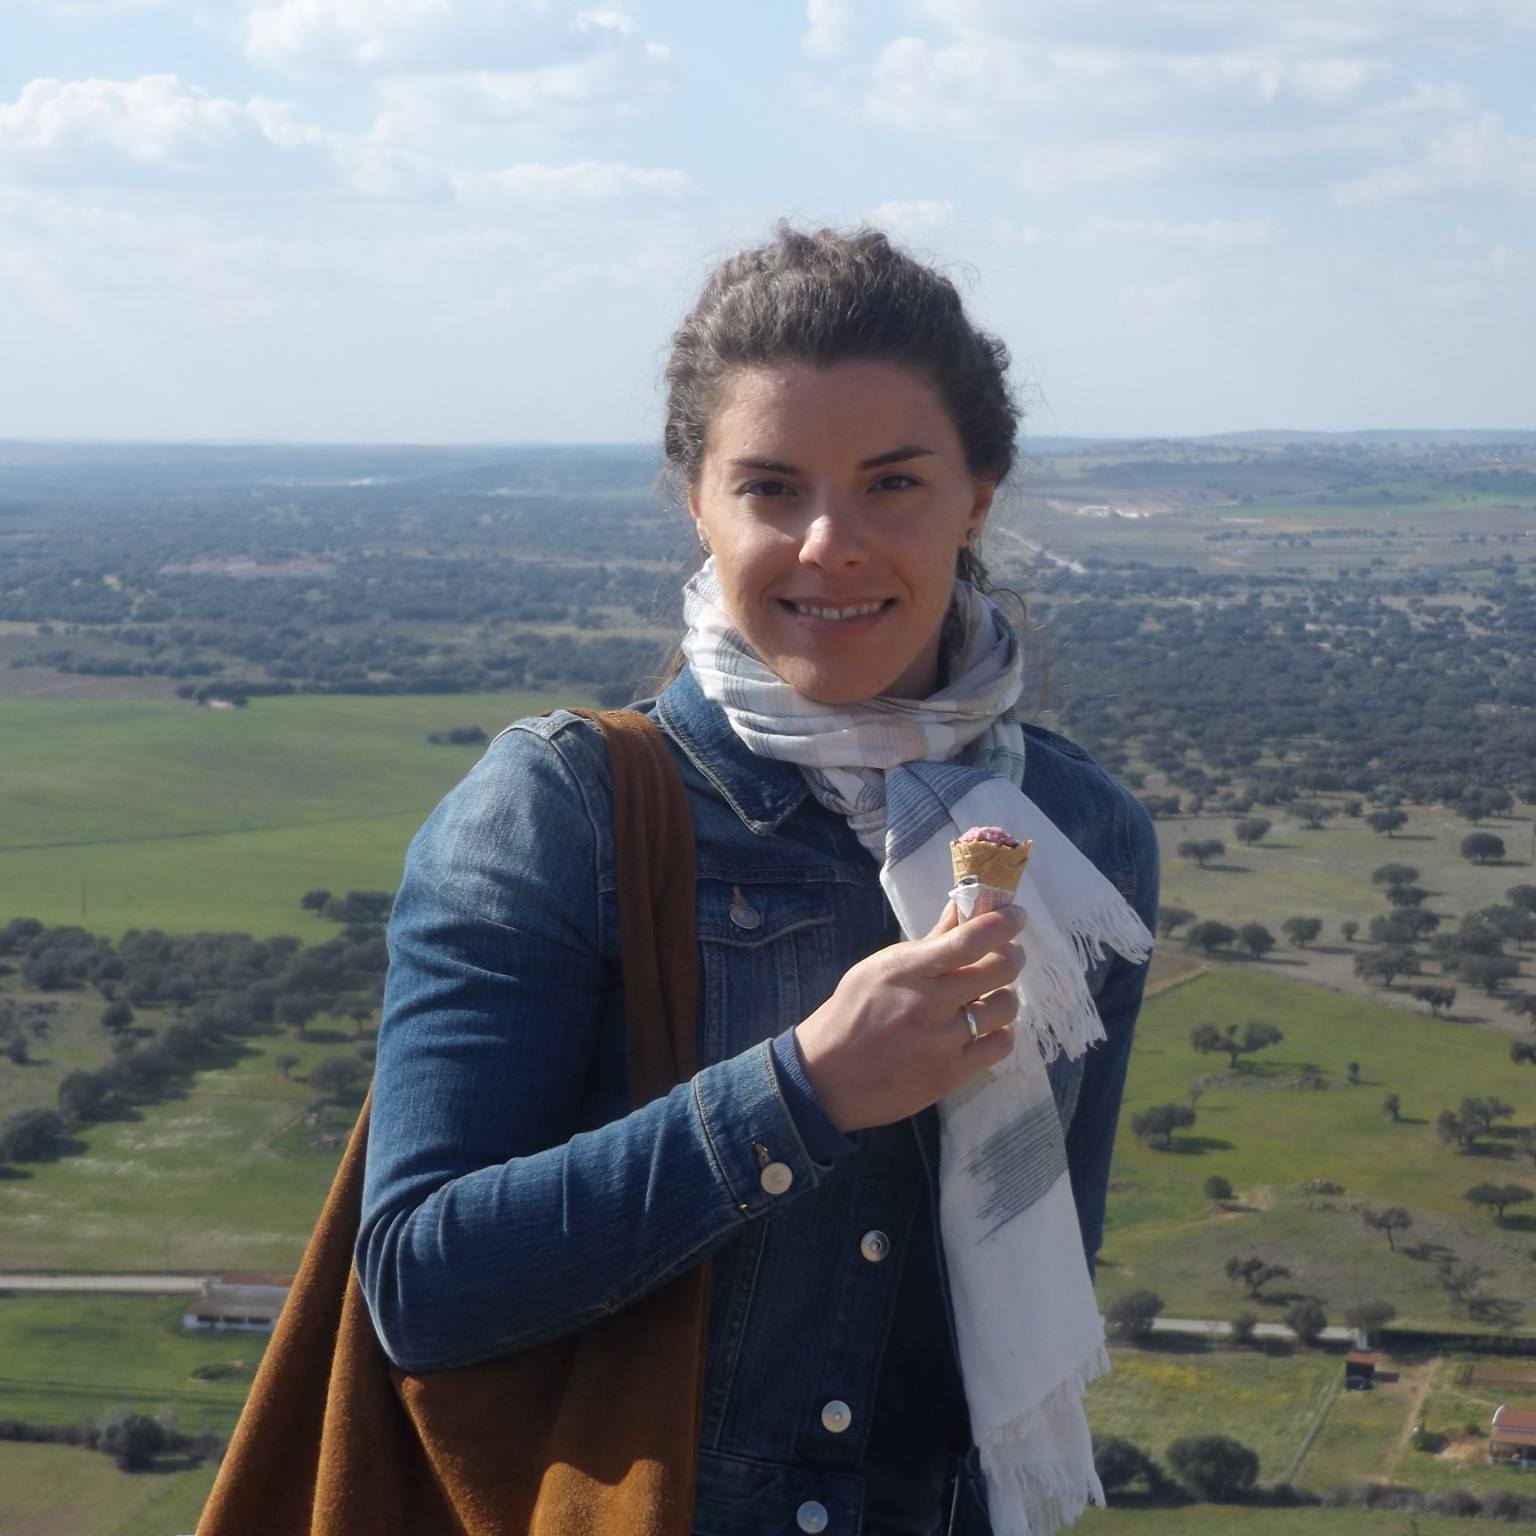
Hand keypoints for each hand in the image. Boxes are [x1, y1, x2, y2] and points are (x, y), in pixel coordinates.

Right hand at [792, 901, 1023, 1133]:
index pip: (969, 939)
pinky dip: (1000, 1032)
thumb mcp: (881, 967)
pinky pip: (1000, 1046)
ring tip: (991, 996)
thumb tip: (962, 909)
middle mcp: (929, 1003)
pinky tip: (987, 1029)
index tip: (1015, 916)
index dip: (1002, 923)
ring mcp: (942, 1042)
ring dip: (1005, 996)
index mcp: (908, 970)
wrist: (827, 1077)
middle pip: (999, 970)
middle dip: (1012, 956)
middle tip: (1007, 955)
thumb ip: (929, 942)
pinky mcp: (950, 1074)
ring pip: (1005, 1007)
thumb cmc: (852, 1013)